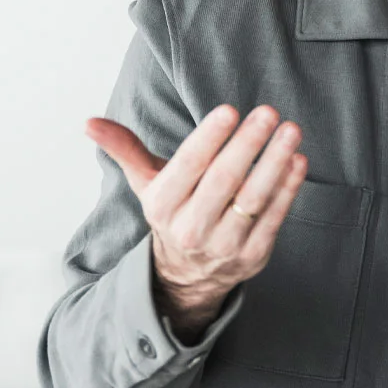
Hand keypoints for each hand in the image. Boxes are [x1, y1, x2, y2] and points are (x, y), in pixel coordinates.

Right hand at [87, 105, 308, 339]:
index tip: (229, 111)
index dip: (209, 139)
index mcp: (163, 205)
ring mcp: (224, 245)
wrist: (187, 276)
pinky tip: (298, 160)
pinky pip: (274, 219)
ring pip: (253, 199)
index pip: (187, 168)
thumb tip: (89, 123)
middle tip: (267, 112)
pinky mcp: (253, 255)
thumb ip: (125, 149)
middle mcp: (191, 228)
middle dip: (247, 144)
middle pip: (223, 181)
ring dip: (275, 162)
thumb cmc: (173, 212)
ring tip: (290, 130)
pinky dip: (288, 189)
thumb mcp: (146, 184)